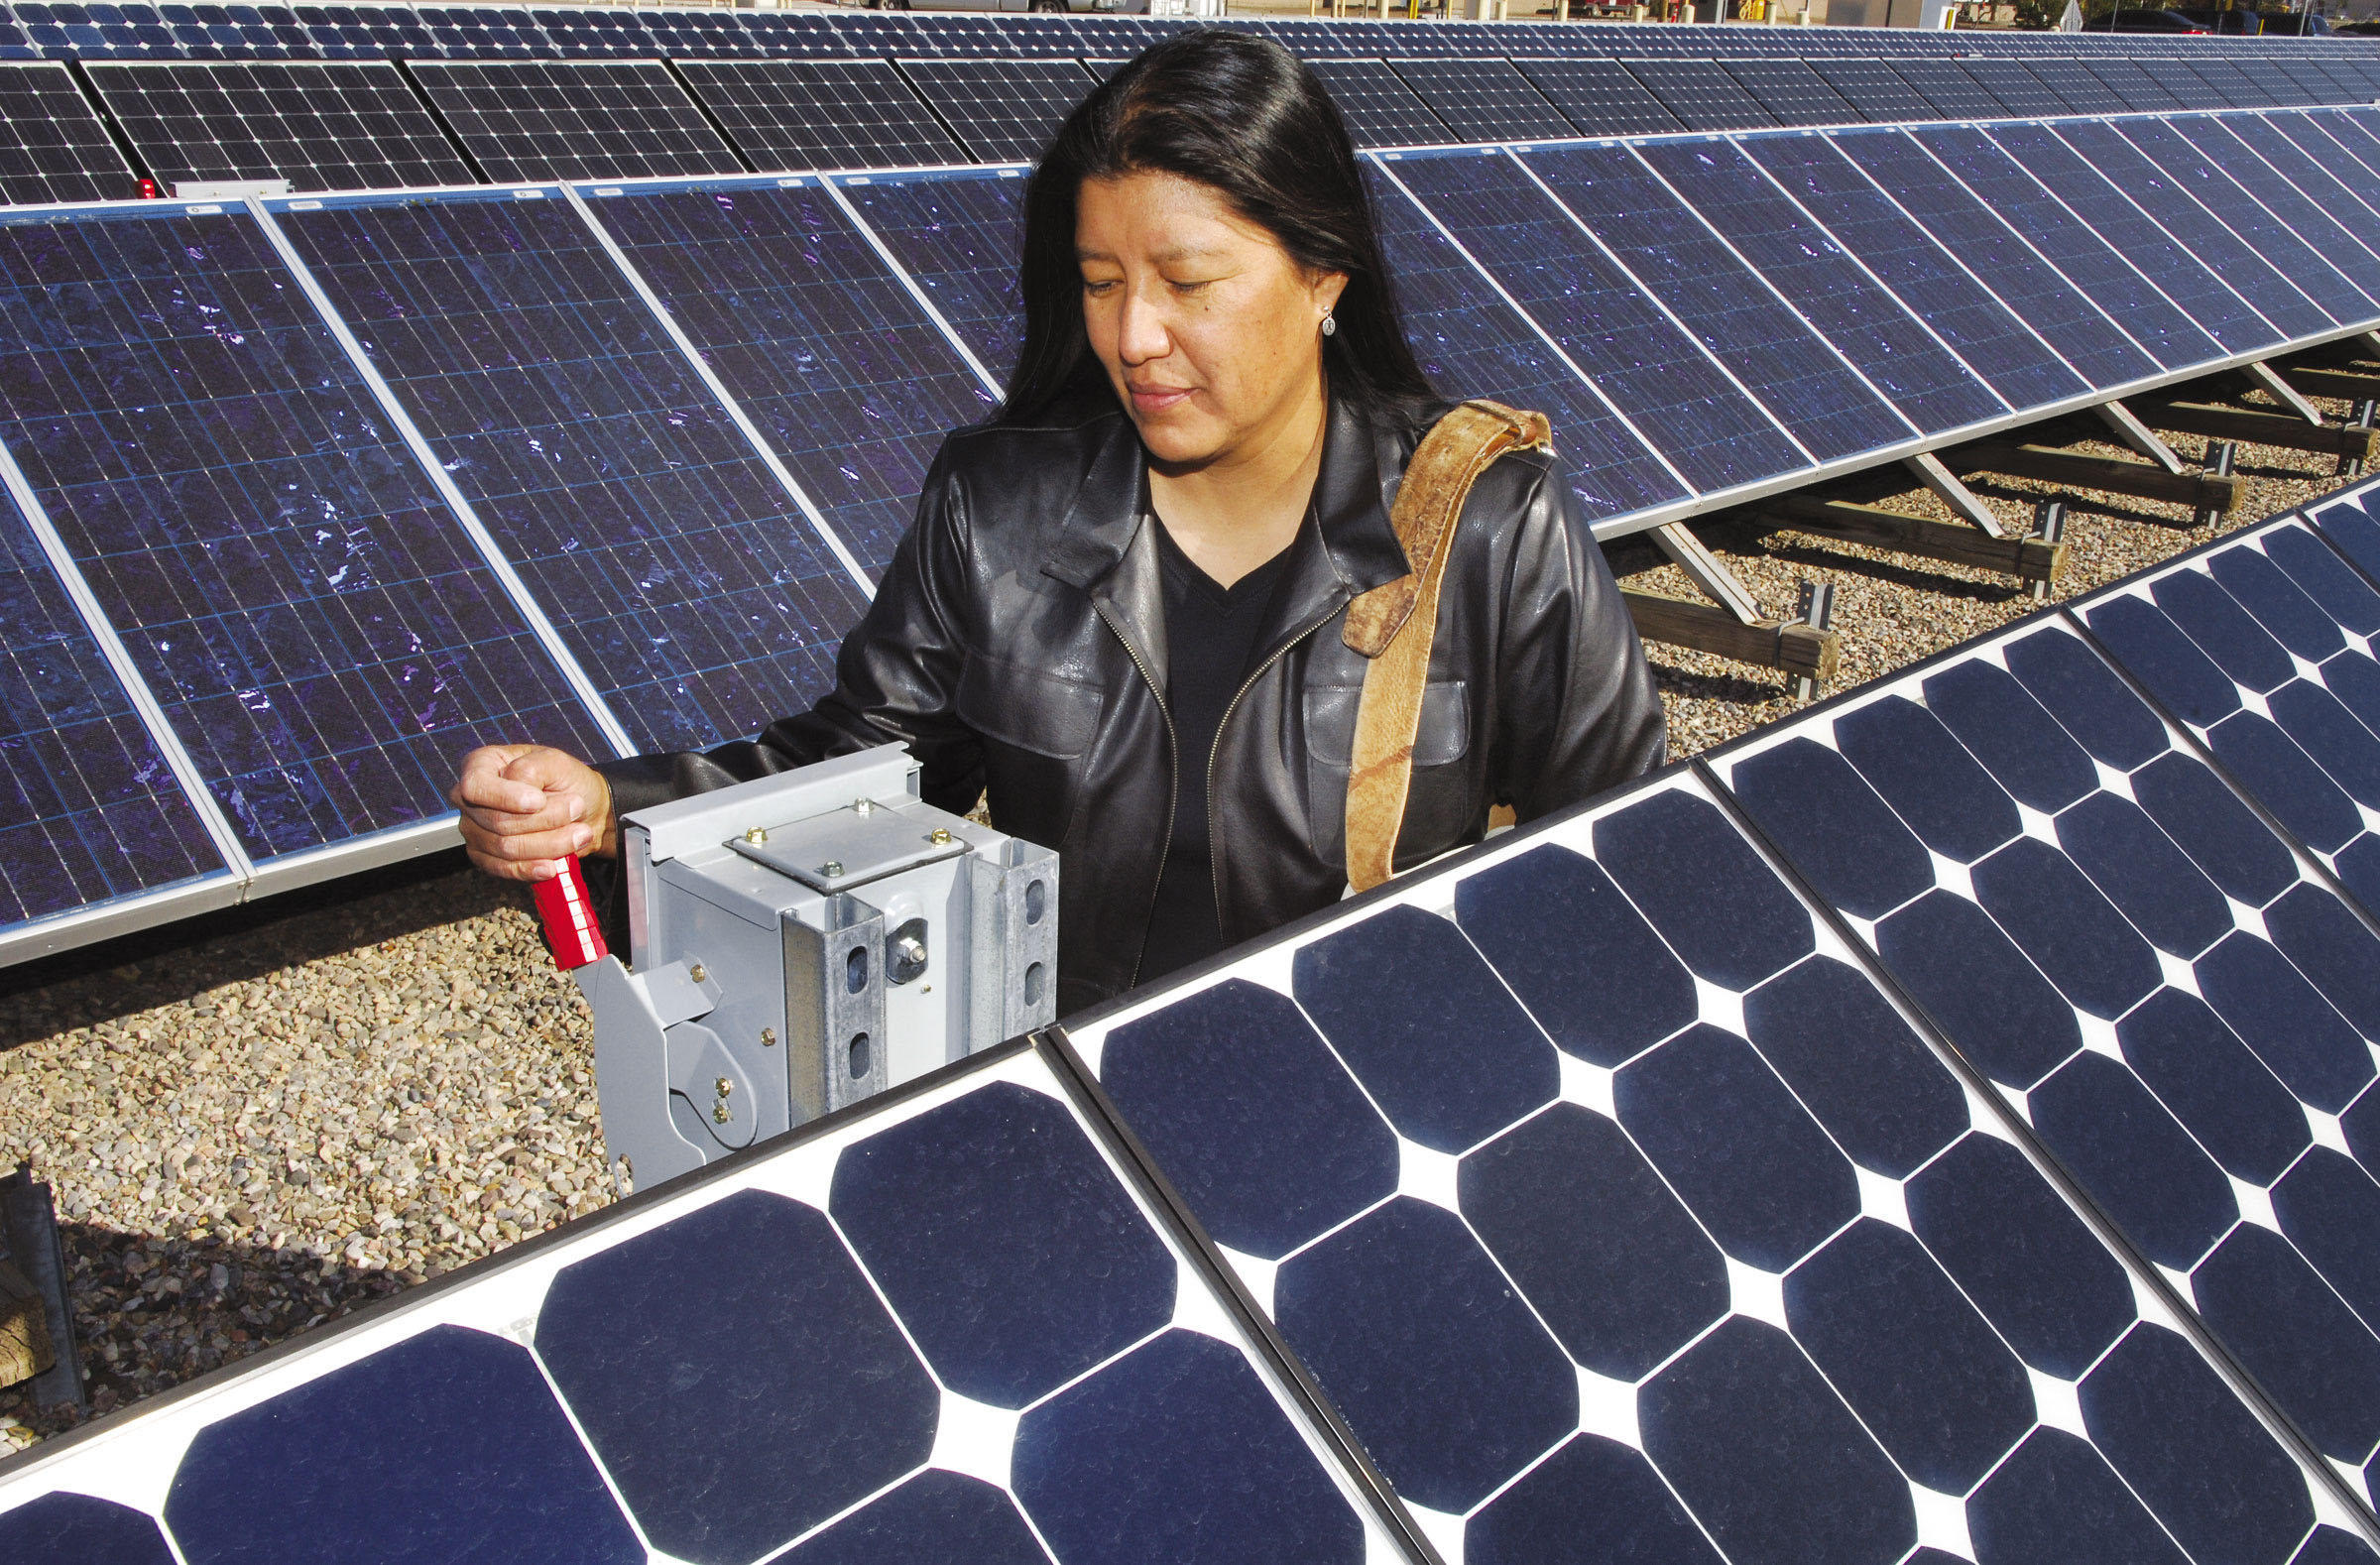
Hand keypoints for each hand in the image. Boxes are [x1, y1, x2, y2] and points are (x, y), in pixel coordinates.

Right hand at [449, 745, 615, 881]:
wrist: (582, 810)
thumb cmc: (566, 780)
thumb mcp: (556, 762)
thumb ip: (532, 767)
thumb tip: (515, 785)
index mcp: (481, 765)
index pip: (475, 786)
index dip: (505, 798)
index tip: (539, 801)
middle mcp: (469, 799)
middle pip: (497, 821)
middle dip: (544, 820)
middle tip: (577, 809)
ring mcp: (474, 830)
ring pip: (506, 848)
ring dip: (548, 844)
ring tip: (580, 833)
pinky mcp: (485, 857)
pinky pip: (504, 869)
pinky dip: (531, 869)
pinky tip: (552, 866)